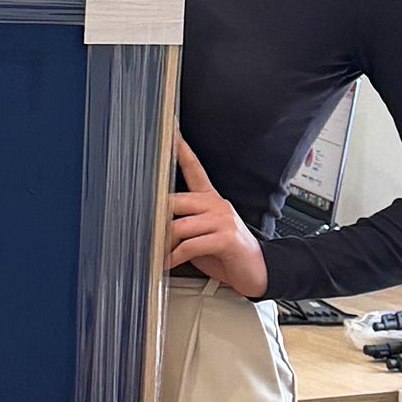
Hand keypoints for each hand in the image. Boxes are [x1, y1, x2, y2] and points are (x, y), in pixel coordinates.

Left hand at [169, 133, 267, 296]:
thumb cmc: (225, 253)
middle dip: (156, 220)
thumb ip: (181, 224)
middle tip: (144, 233)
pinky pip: (189, 245)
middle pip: (175, 201)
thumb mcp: (201, 235)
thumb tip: (153, 224)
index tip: (170, 130)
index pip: (194, 168)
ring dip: (164, 244)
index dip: (181, 149)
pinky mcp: (226, 238)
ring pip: (179, 225)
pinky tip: (169, 262)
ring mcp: (223, 220)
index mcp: (210, 199)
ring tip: (158, 254)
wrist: (257, 270)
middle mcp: (217, 205)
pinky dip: (174, 256)